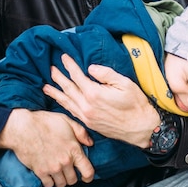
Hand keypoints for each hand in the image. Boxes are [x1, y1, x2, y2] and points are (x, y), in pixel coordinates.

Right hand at [0, 108, 94, 186]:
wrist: (23, 128)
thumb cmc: (45, 122)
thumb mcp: (67, 121)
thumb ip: (81, 132)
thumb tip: (90, 143)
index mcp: (74, 150)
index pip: (88, 171)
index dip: (89, 177)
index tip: (86, 177)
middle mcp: (65, 161)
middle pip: (73, 180)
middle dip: (72, 176)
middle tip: (68, 170)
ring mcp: (52, 168)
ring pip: (61, 184)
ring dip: (61, 180)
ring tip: (58, 172)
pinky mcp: (40, 172)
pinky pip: (49, 185)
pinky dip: (49, 182)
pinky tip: (48, 174)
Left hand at [43, 53, 159, 147]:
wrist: (141, 128)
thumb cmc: (136, 105)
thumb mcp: (125, 84)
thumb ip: (106, 74)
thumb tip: (90, 68)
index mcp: (94, 94)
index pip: (77, 76)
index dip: (70, 66)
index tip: (63, 57)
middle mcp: (87, 106)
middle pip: (68, 89)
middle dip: (59, 78)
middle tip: (51, 69)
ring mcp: (86, 116)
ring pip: (67, 102)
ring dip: (56, 93)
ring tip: (46, 87)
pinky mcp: (89, 124)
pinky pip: (72, 112)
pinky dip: (64, 105)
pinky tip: (61, 102)